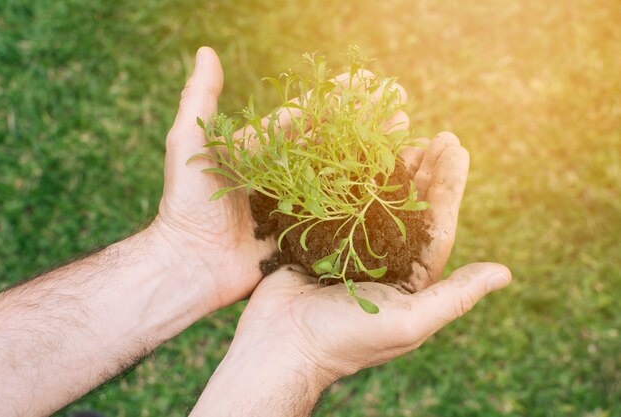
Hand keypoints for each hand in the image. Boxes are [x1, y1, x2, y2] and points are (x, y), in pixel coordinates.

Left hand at [148, 51, 410, 313]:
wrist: (189, 264)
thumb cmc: (185, 203)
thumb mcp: (188, 146)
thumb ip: (199, 100)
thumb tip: (206, 52)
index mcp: (262, 150)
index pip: (305, 115)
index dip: (335, 97)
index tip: (366, 80)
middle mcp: (284, 174)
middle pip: (331, 141)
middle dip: (364, 121)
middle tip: (399, 102)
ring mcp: (296, 204)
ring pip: (340, 173)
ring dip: (372, 152)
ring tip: (404, 132)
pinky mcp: (304, 233)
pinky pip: (338, 213)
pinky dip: (363, 197)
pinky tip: (391, 181)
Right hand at [191, 133, 511, 415]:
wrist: (282, 345)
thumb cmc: (346, 339)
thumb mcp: (408, 323)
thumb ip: (455, 297)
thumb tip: (505, 273)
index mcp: (410, 279)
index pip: (437, 225)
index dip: (448, 187)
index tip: (456, 149)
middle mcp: (385, 260)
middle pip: (412, 207)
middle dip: (427, 171)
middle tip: (439, 135)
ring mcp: (351, 248)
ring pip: (379, 200)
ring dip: (394, 169)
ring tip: (407, 136)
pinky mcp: (321, 239)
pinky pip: (342, 202)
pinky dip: (354, 178)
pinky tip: (361, 154)